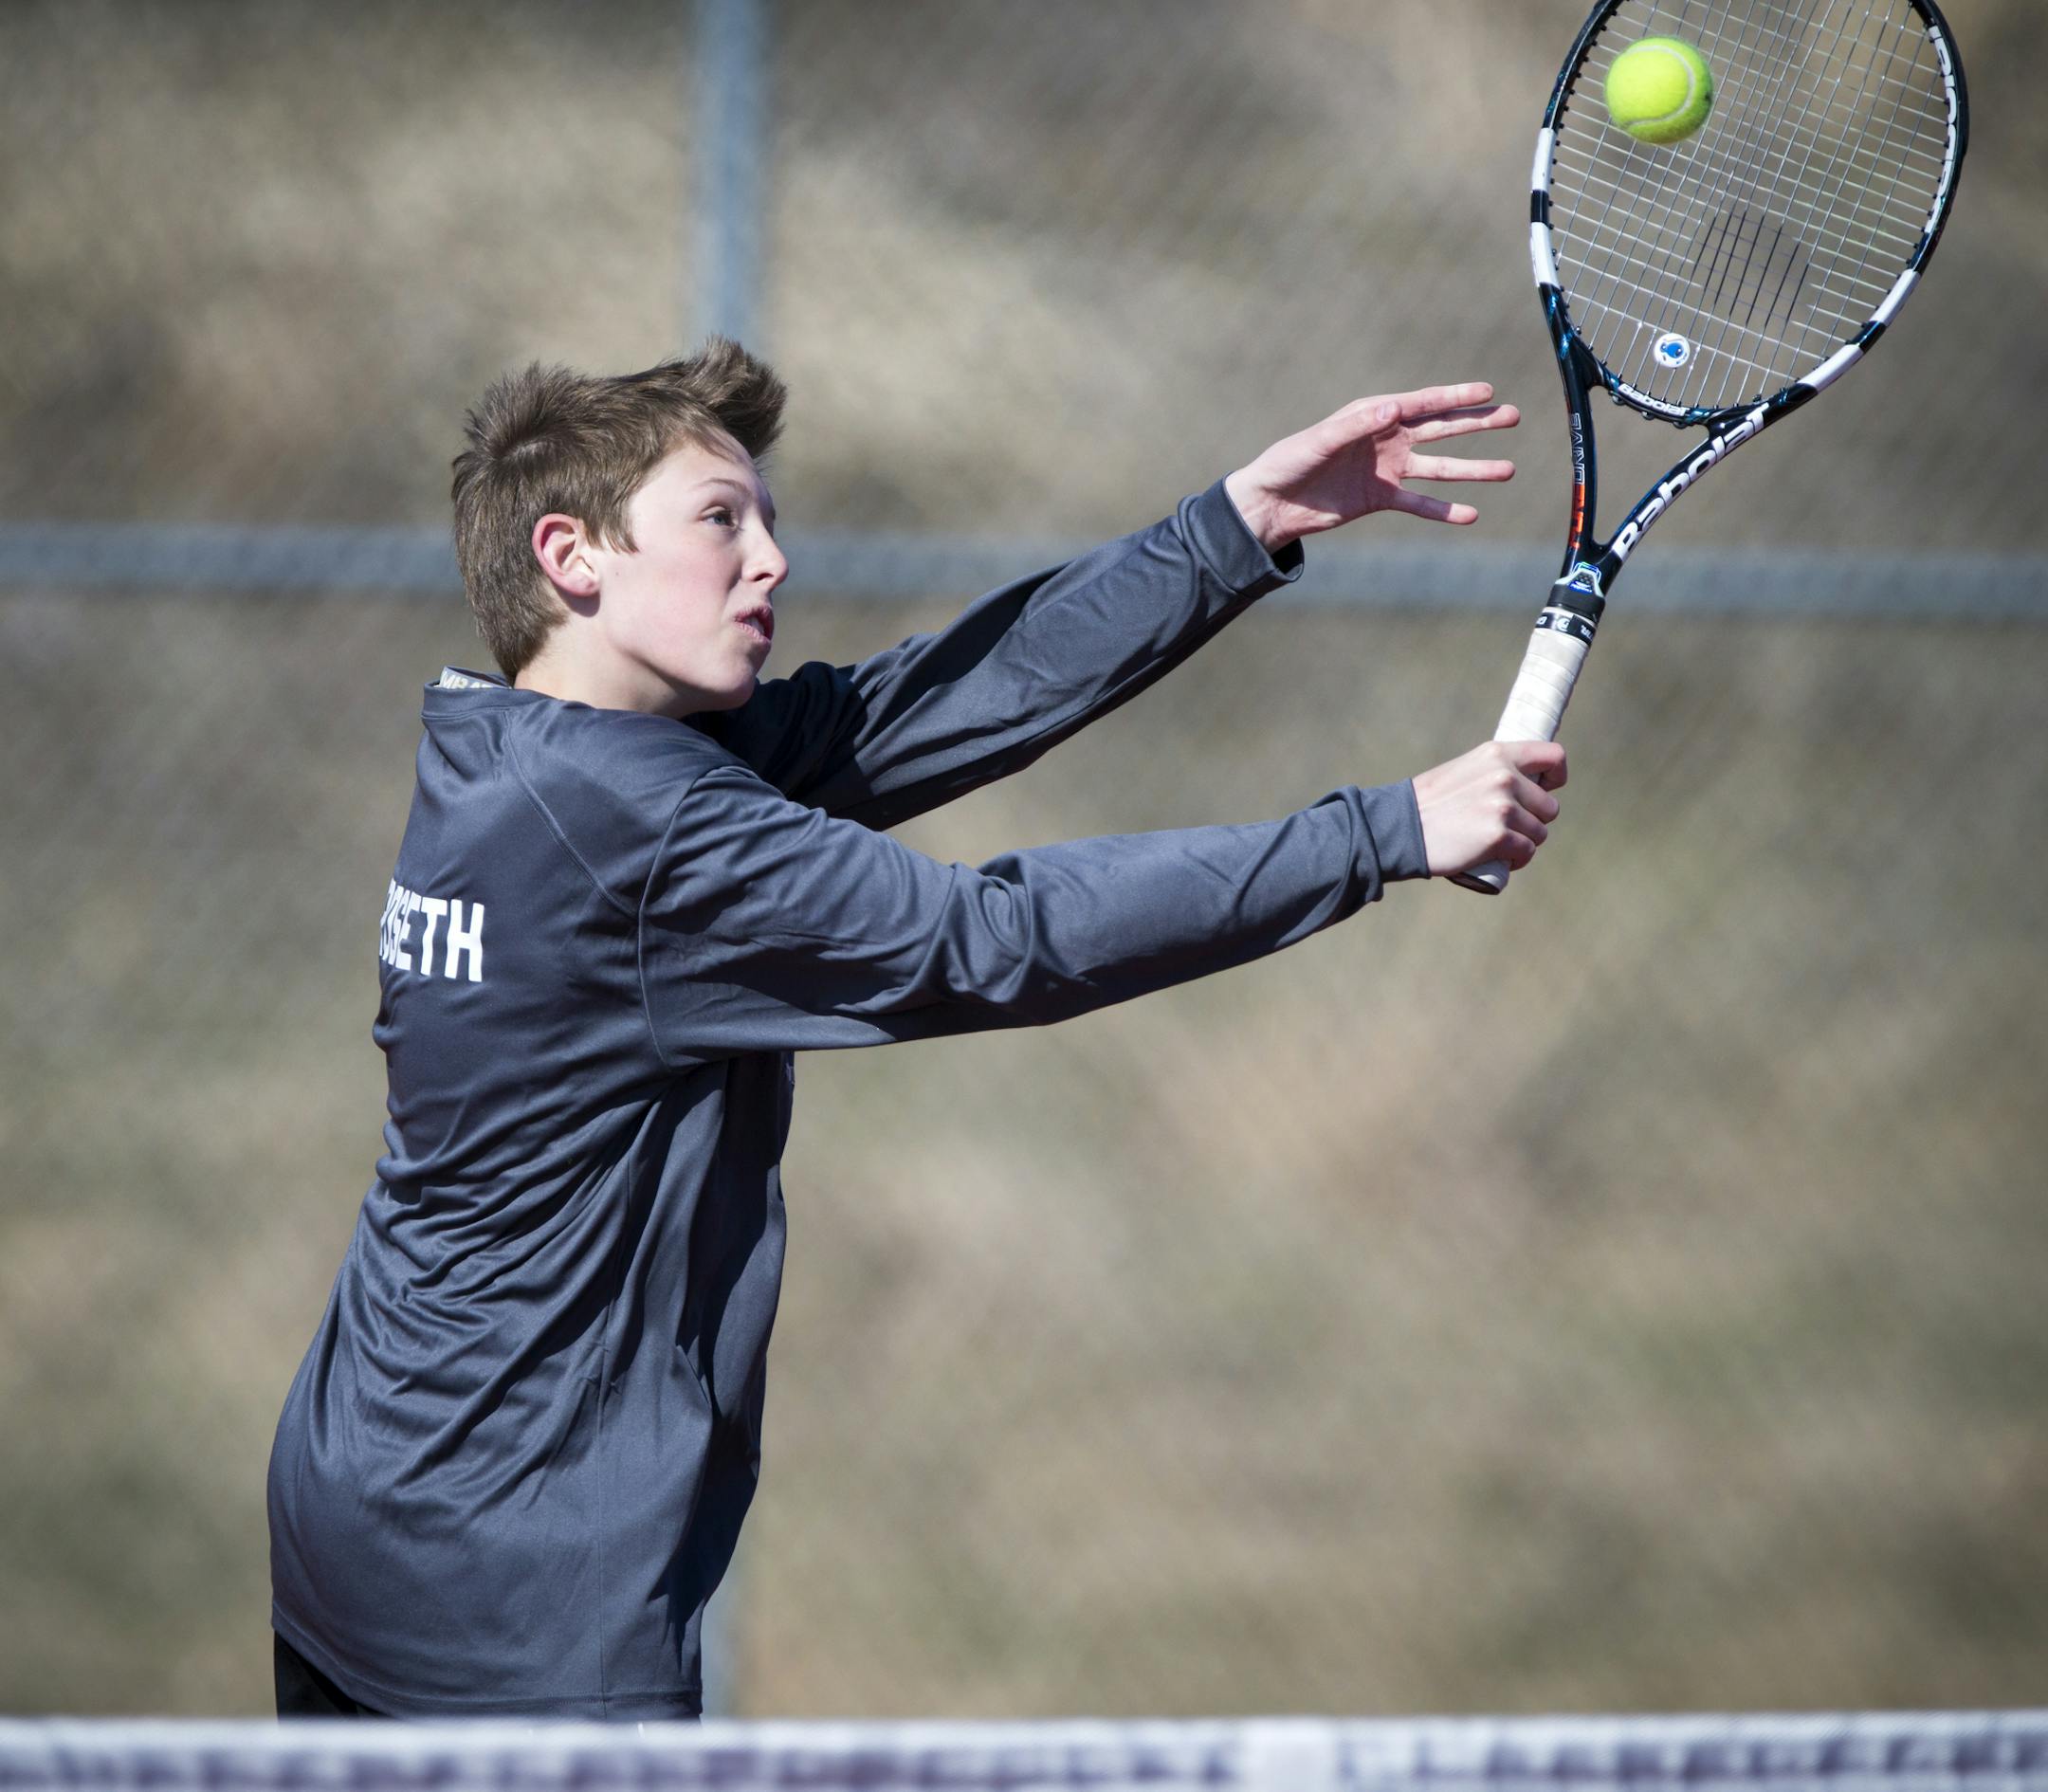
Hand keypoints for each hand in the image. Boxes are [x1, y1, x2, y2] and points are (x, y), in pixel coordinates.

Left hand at [1223, 384, 1518, 551]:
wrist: (1271, 504)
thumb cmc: (1289, 462)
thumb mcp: (1319, 441)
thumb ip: (1355, 426)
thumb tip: (1393, 410)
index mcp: (1373, 414)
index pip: (1423, 402)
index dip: (1456, 397)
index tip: (1488, 393)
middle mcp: (1386, 437)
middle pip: (1441, 429)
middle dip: (1477, 424)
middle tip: (1513, 416)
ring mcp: (1387, 468)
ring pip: (1440, 467)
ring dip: (1473, 469)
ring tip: (1508, 470)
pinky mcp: (1381, 498)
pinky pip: (1419, 503)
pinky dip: (1444, 509)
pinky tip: (1471, 515)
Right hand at [1411, 741, 1565, 877]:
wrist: (1399, 827)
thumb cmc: (1430, 803)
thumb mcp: (1465, 770)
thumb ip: (1497, 772)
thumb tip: (1532, 786)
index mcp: (1497, 754)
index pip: (1554, 757)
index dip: (1555, 778)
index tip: (1544, 790)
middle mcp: (1504, 776)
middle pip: (1550, 807)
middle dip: (1533, 821)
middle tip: (1504, 827)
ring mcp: (1503, 807)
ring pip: (1540, 833)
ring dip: (1523, 842)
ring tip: (1495, 843)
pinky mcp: (1498, 837)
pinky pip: (1527, 853)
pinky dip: (1515, 860)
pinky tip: (1496, 857)